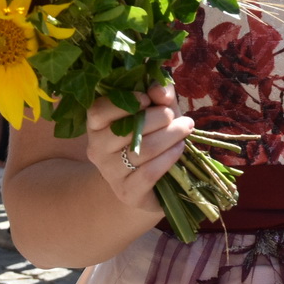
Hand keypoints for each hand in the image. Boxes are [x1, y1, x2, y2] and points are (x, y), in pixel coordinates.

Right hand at [85, 83, 190, 214]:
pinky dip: (168, 158)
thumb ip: (158, 94)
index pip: (98, 111)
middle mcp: (97, 149)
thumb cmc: (150, 137)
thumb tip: (159, 90)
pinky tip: (179, 149)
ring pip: (142, 150)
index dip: (123, 103)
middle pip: (126, 130)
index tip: (147, 99)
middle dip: (160, 118)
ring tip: (185, 129)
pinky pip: (149, 173)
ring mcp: (110, 173)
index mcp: (97, 126)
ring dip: (170, 136)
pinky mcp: (127, 193)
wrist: (148, 184)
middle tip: (180, 118)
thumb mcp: (155, 110)